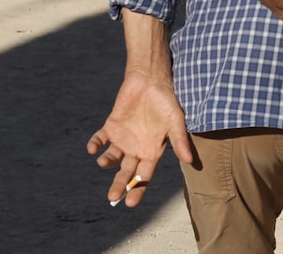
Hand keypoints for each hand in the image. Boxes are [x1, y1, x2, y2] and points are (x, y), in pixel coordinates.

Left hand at [86, 71, 192, 207]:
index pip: (145, 174)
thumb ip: (180, 140)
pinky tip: (93, 148)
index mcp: (153, 150)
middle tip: (112, 198)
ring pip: (112, 158)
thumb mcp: (176, 121)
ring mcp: (123, 137)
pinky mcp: (112, 126)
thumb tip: (190, 161)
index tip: (130, 204)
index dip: (138, 188)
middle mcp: (137, 148)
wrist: (150, 79)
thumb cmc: (167, 100)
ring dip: (107, 162)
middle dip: (120, 185)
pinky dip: (94, 144)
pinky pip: (100, 139)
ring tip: (104, 162)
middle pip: (127, 172)